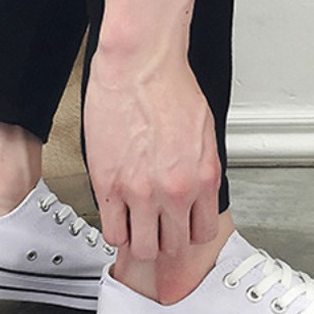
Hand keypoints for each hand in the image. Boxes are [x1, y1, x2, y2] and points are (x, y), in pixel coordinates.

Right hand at [83, 45, 220, 259]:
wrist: (141, 65)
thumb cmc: (169, 87)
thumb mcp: (204, 133)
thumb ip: (200, 169)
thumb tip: (194, 187)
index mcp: (204, 178)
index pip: (202, 233)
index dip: (188, 232)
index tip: (178, 227)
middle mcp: (176, 190)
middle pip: (173, 246)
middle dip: (164, 239)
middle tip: (155, 228)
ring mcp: (141, 191)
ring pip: (142, 248)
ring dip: (139, 239)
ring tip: (135, 224)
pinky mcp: (109, 184)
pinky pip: (112, 231)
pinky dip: (115, 229)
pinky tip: (116, 215)